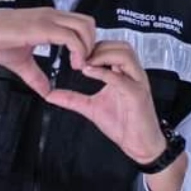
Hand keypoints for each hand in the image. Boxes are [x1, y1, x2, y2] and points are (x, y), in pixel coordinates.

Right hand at [0, 6, 96, 95]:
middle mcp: (52, 15)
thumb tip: (46, 92)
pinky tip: (72, 64)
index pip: (82, 24)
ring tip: (78, 66)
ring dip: (87, 47)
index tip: (83, 62)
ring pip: (84, 27)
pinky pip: (70, 36)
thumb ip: (36, 76)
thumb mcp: (21, 63)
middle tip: (84, 64)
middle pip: (89, 22)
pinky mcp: (41, 27)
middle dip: (93, 44)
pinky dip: (78, 51)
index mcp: (50, 20)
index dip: (88, 42)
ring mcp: (48, 19)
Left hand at [44, 41, 167, 164]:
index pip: (113, 48)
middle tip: (80, 57)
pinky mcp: (137, 95)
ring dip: (103, 55)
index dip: (94, 47)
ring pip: (125, 55)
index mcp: (124, 74)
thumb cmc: (123, 125)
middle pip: (121, 46)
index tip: (77, 55)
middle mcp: (133, 75)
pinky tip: (89, 73)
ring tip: (85, 64)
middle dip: (99, 47)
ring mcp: (137, 83)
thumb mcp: (91, 108)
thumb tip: (51, 94)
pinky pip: (121, 78)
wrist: (139, 144)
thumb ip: (72, 99)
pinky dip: (104, 73)